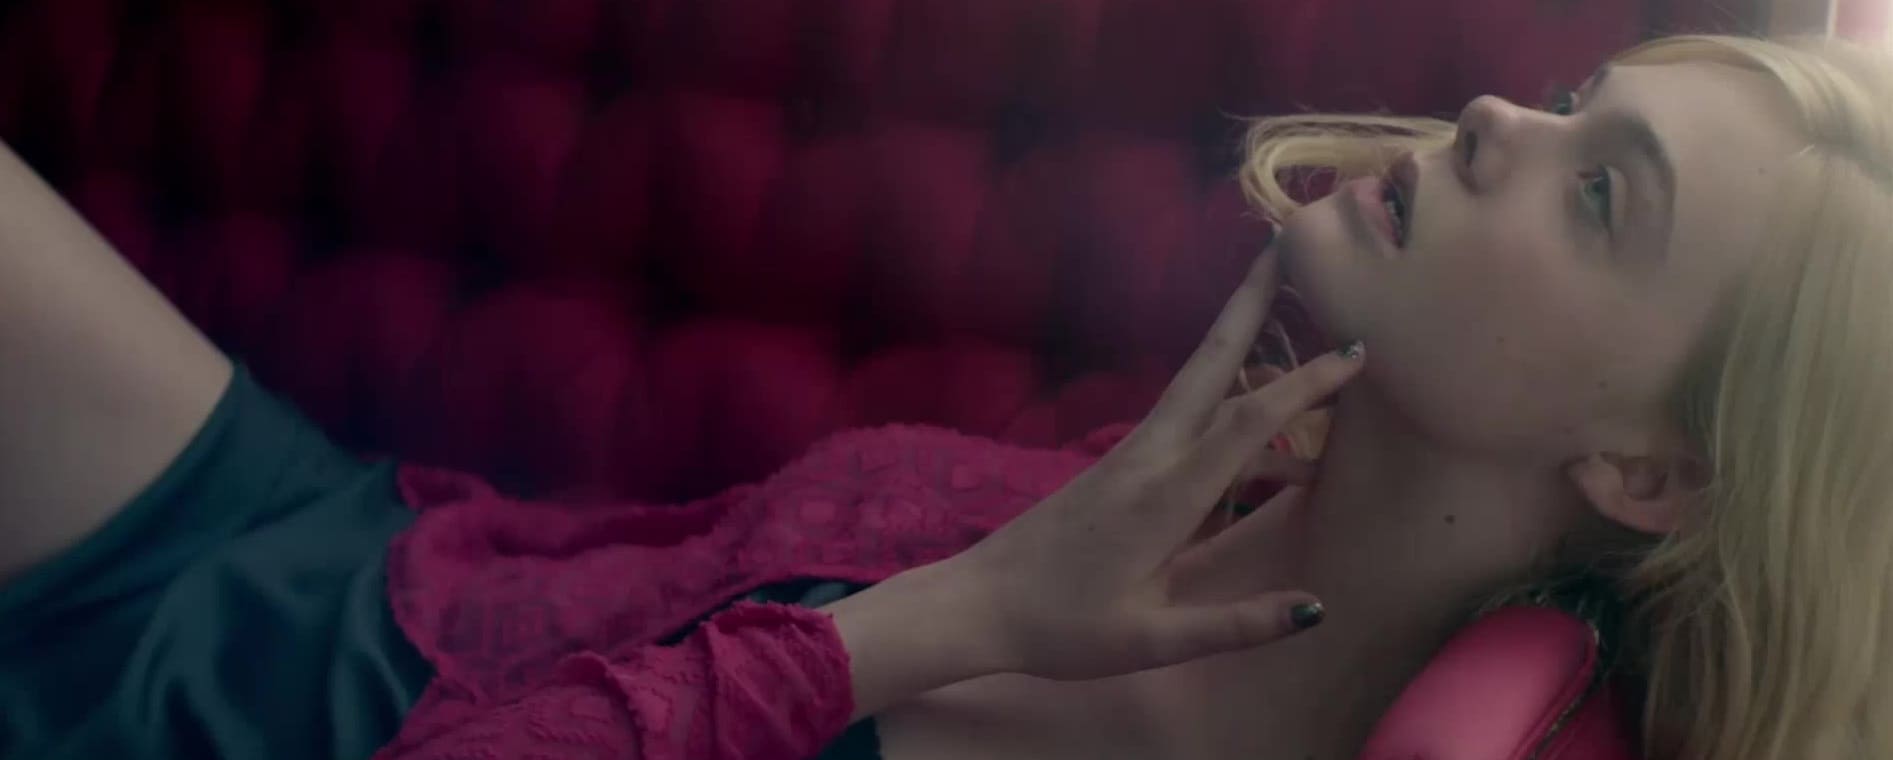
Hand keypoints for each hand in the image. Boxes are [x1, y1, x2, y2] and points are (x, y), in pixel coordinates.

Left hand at [949, 245, 1364, 680]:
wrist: (979, 604)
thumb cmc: (1062, 629)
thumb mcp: (1150, 641)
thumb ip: (1235, 624)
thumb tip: (1316, 607)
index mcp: (1164, 496)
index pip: (1248, 422)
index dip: (1307, 383)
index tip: (1357, 350)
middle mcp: (1148, 458)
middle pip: (1210, 363)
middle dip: (1250, 303)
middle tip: (1286, 246)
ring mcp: (1130, 455)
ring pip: (1198, 383)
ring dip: (1242, 339)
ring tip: (1290, 308)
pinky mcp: (1119, 464)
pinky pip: (1187, 417)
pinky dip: (1229, 397)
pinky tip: (1267, 427)